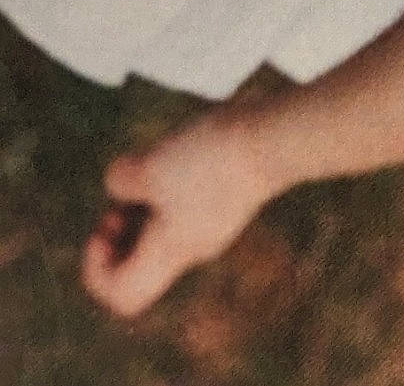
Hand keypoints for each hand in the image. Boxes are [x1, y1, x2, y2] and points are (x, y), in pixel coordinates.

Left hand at [80, 110, 277, 317]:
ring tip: (153, 164)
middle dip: (120, 231)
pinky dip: (172, 186)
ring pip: (164, 232)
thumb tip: (122, 184)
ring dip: (145, 204)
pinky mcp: (231, 196)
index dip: (97, 269)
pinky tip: (182, 150)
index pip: (122, 295)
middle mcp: (193, 247)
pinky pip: (187, 207)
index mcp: (170, 252)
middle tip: (125, 195)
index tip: (105, 225)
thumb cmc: (211, 159)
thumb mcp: (148, 167)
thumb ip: (121, 181)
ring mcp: (216, 222)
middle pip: (141, 263)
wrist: (278, 136)